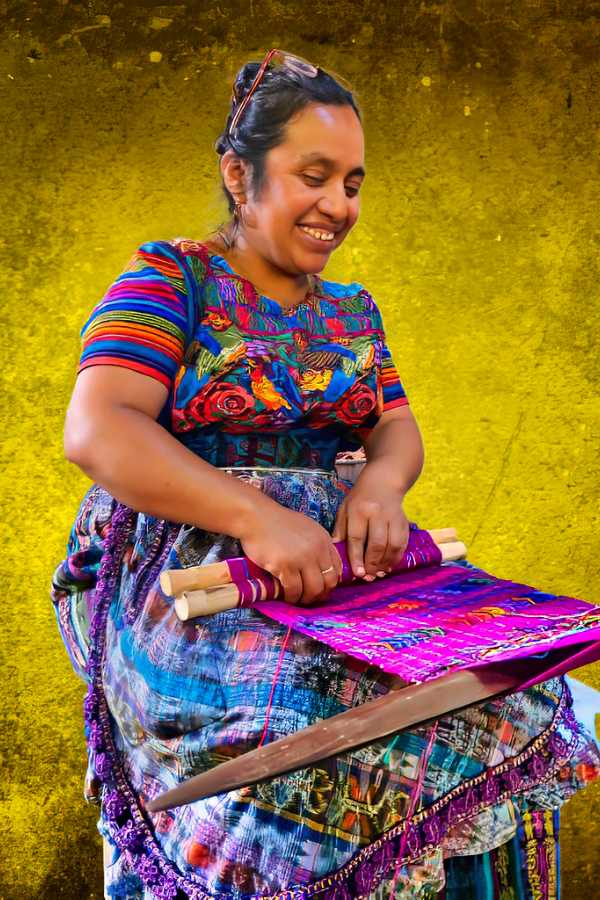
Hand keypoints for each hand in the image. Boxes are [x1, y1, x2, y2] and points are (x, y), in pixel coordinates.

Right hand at [237, 502, 342, 605]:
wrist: (255, 516)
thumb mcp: (306, 528)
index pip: (337, 569)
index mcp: (324, 539)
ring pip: (313, 589)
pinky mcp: (285, 566)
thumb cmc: (277, 522)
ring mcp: (302, 558)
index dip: (330, 583)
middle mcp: (317, 549)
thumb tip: (320, 567)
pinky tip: (286, 596)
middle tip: (310, 598)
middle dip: (320, 595)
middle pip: (329, 582)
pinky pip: (294, 590)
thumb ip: (316, 545)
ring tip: (297, 599)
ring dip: (306, 599)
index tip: (321, 588)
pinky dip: (291, 597)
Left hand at [332, 460, 409, 579]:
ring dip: (385, 563)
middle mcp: (378, 513)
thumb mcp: (345, 509)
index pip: (357, 538)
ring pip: (392, 545)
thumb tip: (335, 552)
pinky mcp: (404, 522)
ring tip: (378, 573)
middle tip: (368, 577)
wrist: (384, 481)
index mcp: (359, 510)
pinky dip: (396, 557)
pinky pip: (403, 544)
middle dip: (372, 564)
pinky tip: (389, 565)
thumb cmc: (360, 498)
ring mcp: (393, 517)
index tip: (358, 573)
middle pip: (377, 544)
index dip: (357, 558)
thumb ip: (340, 530)